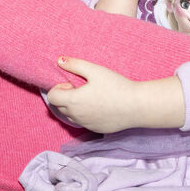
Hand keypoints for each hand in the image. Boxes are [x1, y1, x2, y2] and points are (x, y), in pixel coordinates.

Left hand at [46, 56, 183, 132]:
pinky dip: (84, 115)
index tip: (73, 84)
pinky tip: (99, 106)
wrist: (136, 106)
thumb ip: (75, 65)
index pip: (52, 97)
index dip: (59, 88)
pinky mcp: (95, 130)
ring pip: (70, 116)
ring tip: (91, 97)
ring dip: (73, 107)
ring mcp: (86, 125)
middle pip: (59, 107)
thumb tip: (59, 60)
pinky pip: (83, 122)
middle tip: (82, 88)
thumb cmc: (116, 86)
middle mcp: (76, 116)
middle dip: (65, 97)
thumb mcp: (95, 70)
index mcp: (73, 101)